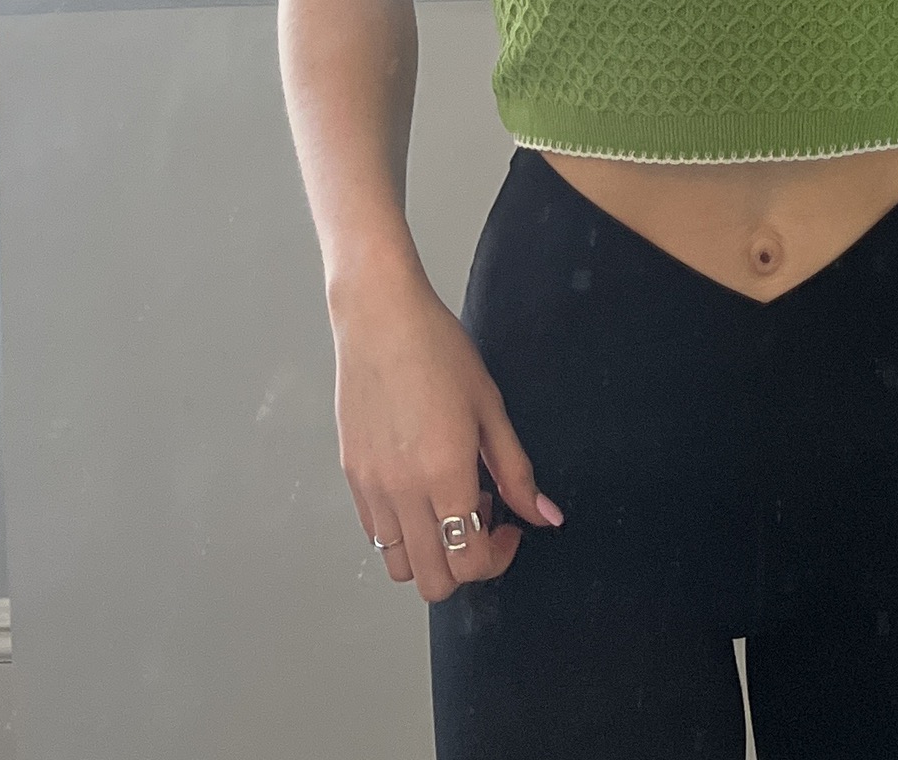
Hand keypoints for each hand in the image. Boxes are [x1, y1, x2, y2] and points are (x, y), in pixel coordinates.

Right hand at [334, 277, 561, 600]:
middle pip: (432, 582)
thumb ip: (517, 471)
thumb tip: (545, 516)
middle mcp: (402, 491)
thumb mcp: (490, 407)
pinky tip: (421, 488)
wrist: (380, 317)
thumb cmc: (437, 350)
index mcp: (443, 475)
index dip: (498, 558)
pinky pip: (375, 534)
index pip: (469, 563)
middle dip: (465, 565)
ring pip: (399, 566)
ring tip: (449, 502)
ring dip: (431, 551)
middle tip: (482, 519)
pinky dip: (402, 531)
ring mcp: (371, 488)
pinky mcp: (352, 476)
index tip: (509, 527)